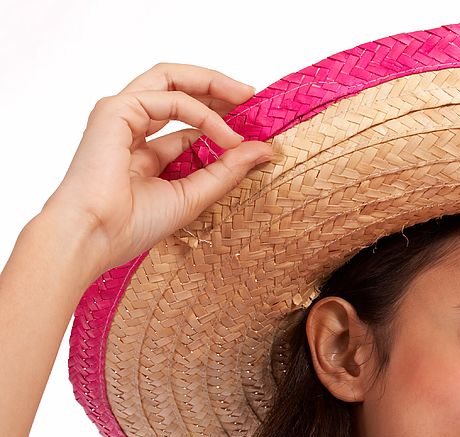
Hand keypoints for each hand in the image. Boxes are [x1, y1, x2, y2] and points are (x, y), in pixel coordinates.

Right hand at [40, 62, 273, 277]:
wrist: (96, 236)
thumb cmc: (132, 225)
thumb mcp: (195, 195)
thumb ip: (227, 170)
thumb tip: (264, 149)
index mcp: (145, 150)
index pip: (187, 121)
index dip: (221, 117)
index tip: (253, 123)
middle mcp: (132, 127)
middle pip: (177, 87)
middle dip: (216, 87)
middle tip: (251, 95)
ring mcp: (122, 115)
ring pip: (171, 80)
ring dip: (212, 86)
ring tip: (246, 100)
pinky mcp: (116, 110)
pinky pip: (170, 99)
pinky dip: (203, 113)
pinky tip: (225, 134)